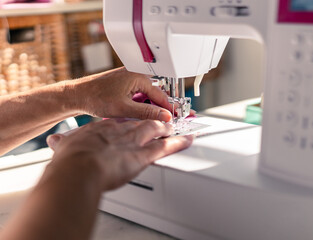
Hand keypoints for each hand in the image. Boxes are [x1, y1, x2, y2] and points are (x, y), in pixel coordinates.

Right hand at [46, 119, 193, 190]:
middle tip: (163, 119)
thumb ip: (63, 143)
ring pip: (157, 129)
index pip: (121, 120)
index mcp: (103, 128)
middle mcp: (122, 131)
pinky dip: (179, 142)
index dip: (130, 121)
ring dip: (168, 128)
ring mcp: (134, 141)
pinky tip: (188, 139)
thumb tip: (55, 142)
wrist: (79, 168)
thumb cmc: (71, 159)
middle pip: (142, 121)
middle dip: (154, 119)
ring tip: (177, 126)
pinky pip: (167, 146)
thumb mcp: (63, 146)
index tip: (134, 121)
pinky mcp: (144, 155)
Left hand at [67, 67, 174, 121]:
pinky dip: (142, 105)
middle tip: (171, 120)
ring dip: (151, 107)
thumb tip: (164, 116)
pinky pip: (139, 94)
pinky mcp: (125, 83)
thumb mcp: (124, 109)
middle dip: (162, 108)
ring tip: (157, 120)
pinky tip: (142, 114)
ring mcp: (130, 78)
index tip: (177, 118)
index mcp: (138, 76)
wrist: (77, 95)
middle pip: (156, 94)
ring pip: (147, 95)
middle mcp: (136, 74)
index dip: (169, 109)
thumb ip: (147, 113)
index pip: (161, 95)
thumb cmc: (96, 97)